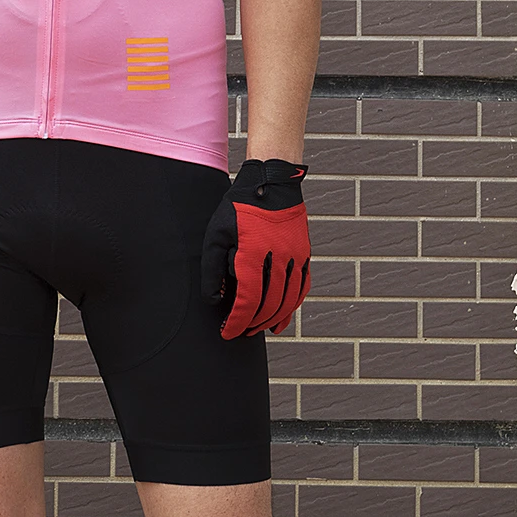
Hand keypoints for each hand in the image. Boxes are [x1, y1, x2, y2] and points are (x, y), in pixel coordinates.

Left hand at [201, 158, 310, 338]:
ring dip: (270, 320)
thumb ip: (212, 268)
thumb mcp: (216, 234)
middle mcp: (279, 257)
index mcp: (254, 252)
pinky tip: (279, 322)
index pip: (248, 299)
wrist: (271, 183)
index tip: (227, 332)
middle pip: (268, 304)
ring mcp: (295, 257)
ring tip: (255, 329)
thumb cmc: (239, 208)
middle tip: (238, 332)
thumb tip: (215, 300)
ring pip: (287, 301)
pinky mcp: (304, 255)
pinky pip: (300, 290)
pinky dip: (290, 309)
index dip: (237, 321)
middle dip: (252, 323)